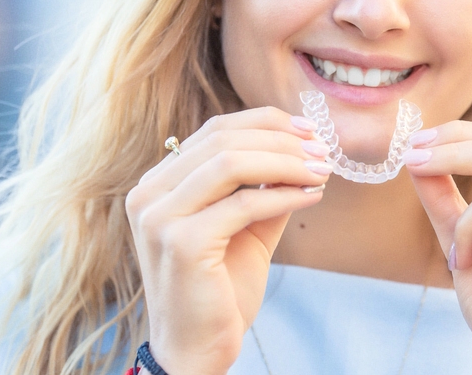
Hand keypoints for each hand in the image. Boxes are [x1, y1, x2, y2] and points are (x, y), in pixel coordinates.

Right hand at [125, 107, 330, 374]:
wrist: (197, 349)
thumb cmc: (221, 288)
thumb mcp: (246, 225)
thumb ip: (265, 187)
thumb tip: (305, 149)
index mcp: (159, 184)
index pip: (215, 130)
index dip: (266, 123)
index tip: (309, 130)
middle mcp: (149, 194)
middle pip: (223, 140)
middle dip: (282, 140)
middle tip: (323, 150)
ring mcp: (159, 217)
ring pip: (232, 163)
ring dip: (286, 162)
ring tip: (322, 171)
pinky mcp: (181, 242)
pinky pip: (244, 204)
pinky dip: (285, 195)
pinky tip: (312, 196)